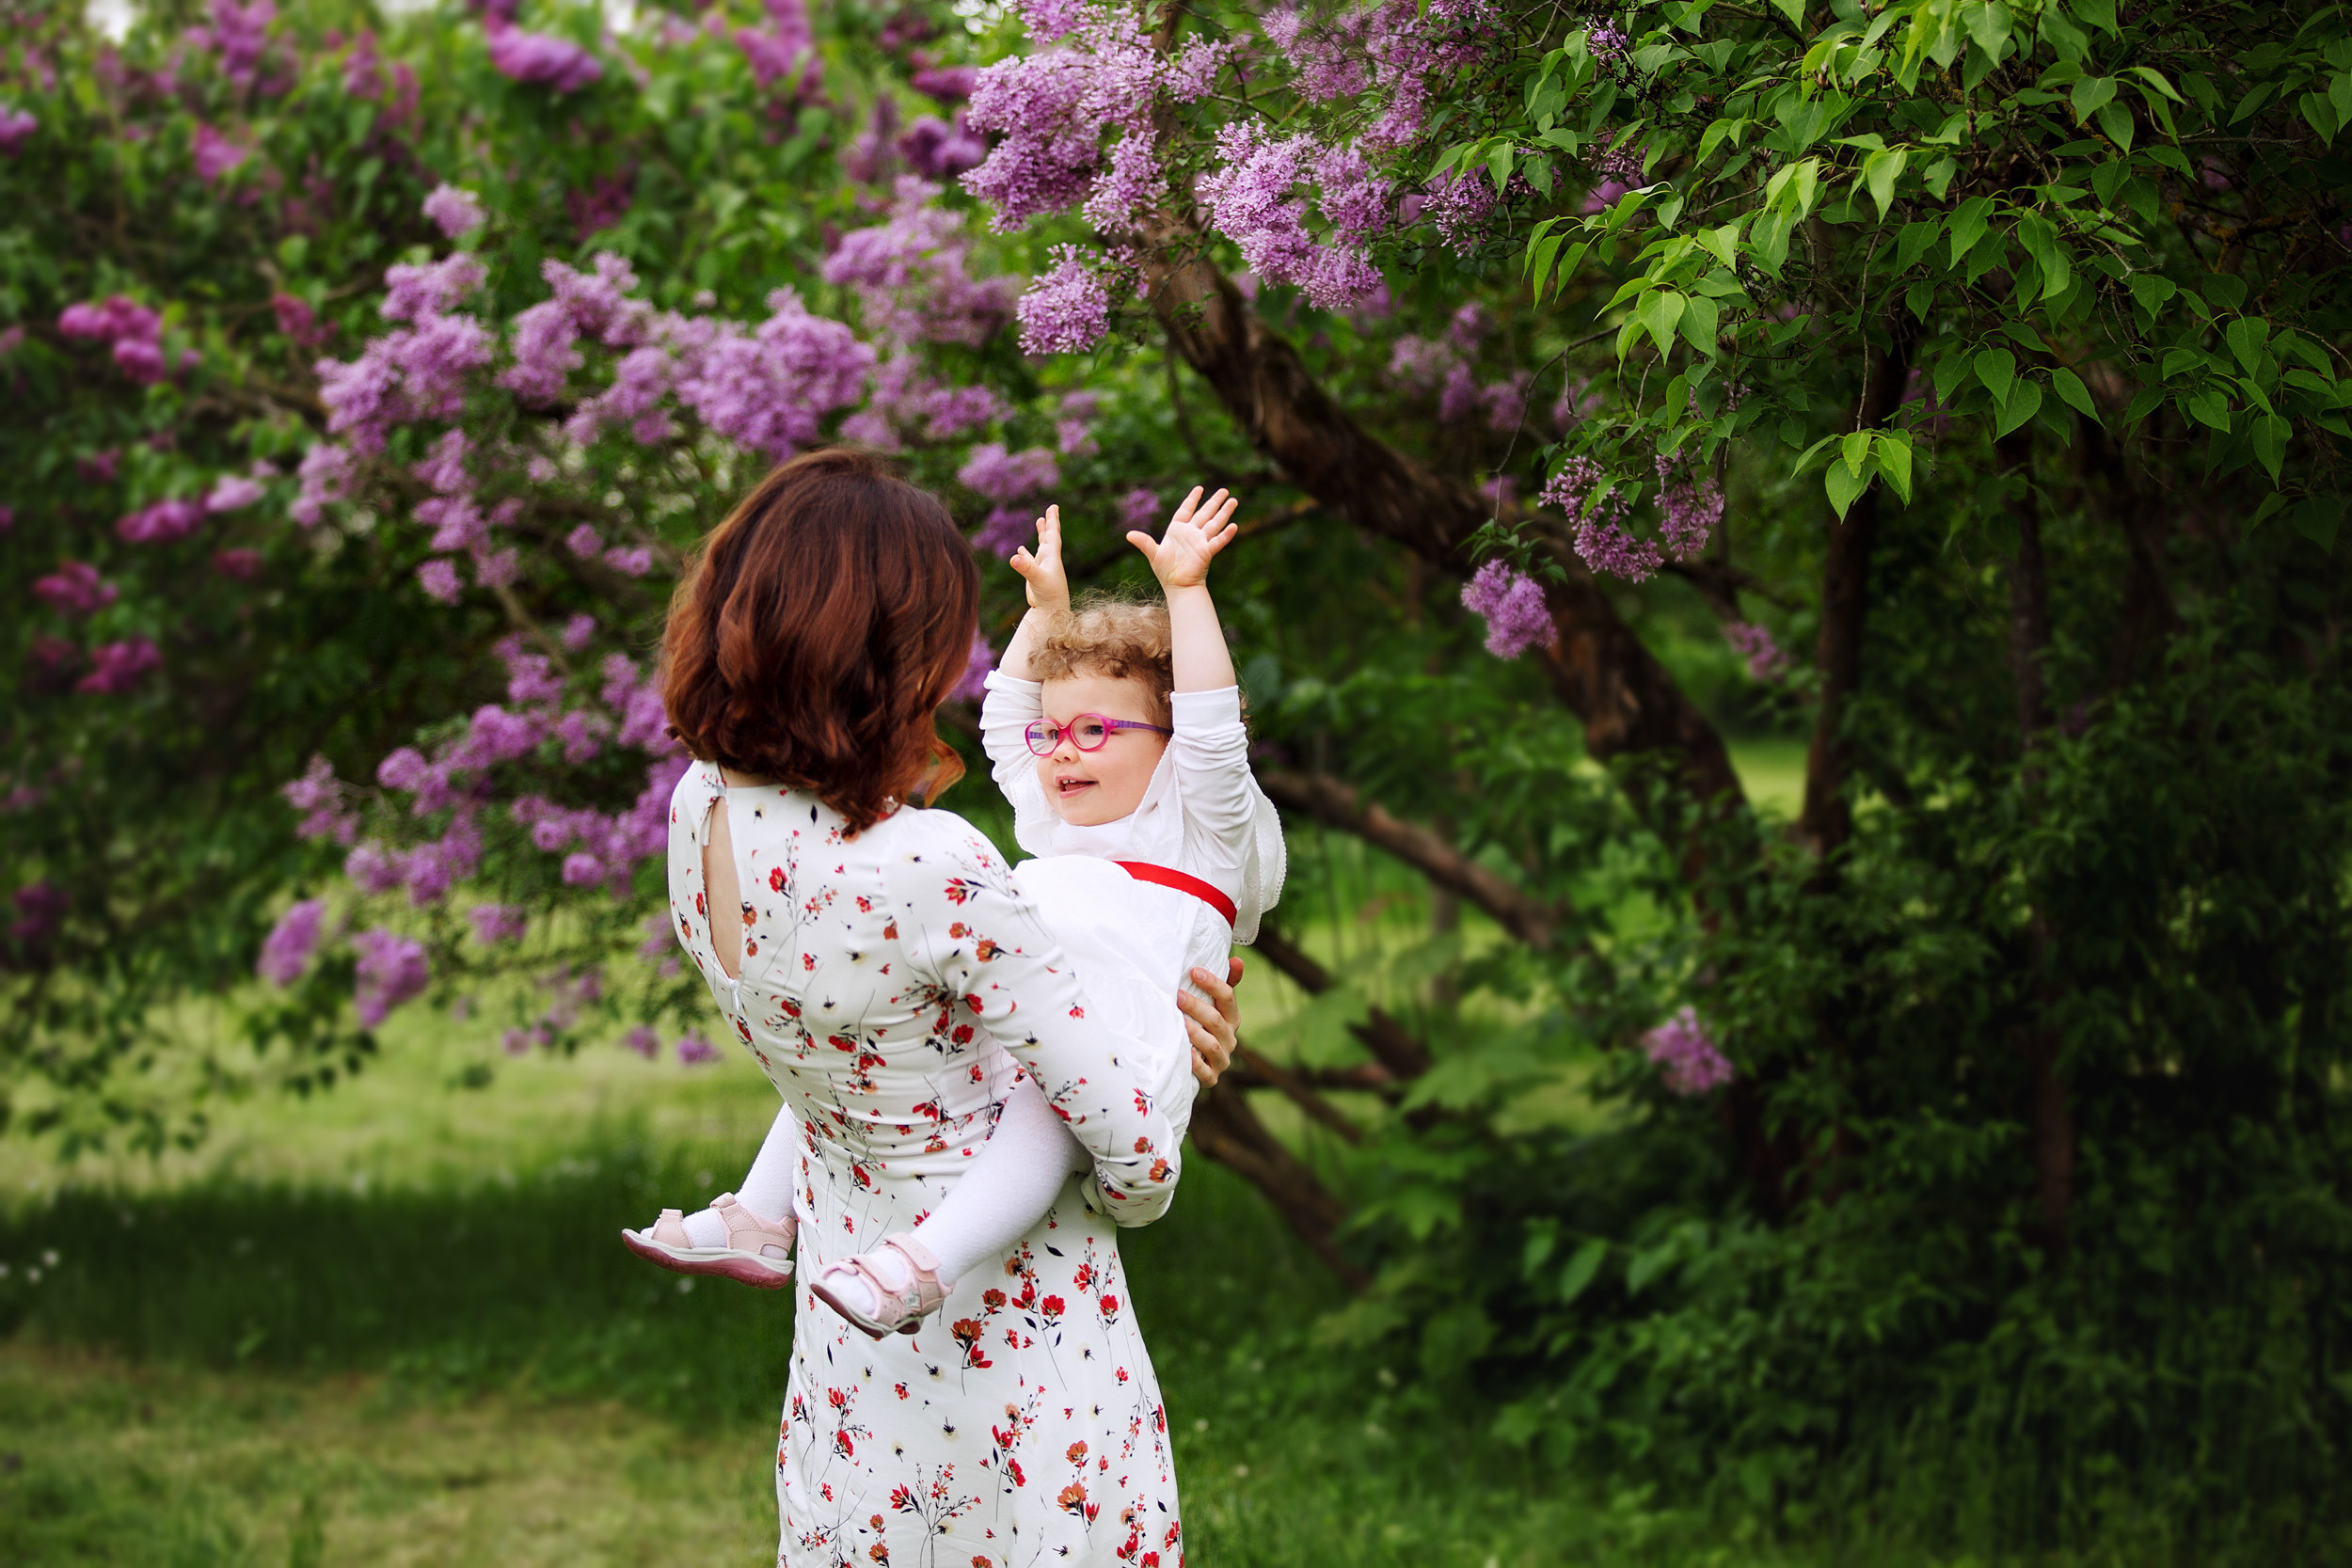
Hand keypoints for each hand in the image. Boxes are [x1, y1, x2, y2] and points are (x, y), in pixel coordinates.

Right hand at [1009, 504, 1070, 611]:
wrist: (1051, 612)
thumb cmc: (1049, 596)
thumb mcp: (1037, 579)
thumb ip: (1026, 568)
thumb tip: (1014, 557)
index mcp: (1052, 557)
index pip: (1053, 534)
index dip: (1053, 520)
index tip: (1054, 507)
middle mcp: (1048, 560)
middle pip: (1049, 537)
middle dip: (1049, 523)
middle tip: (1051, 509)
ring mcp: (1042, 567)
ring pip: (1041, 546)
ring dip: (1040, 534)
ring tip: (1039, 521)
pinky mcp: (1034, 576)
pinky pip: (1029, 561)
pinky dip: (1025, 554)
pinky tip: (1020, 550)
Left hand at [1127, 485, 1239, 591]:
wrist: (1176, 586)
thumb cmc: (1165, 570)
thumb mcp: (1153, 554)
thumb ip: (1144, 542)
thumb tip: (1128, 535)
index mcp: (1177, 530)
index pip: (1186, 510)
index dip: (1193, 499)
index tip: (1200, 488)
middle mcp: (1191, 533)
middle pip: (1205, 513)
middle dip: (1214, 502)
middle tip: (1225, 490)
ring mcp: (1200, 541)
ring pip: (1214, 523)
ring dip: (1224, 512)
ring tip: (1234, 500)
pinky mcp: (1207, 552)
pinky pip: (1217, 541)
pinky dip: (1226, 535)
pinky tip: (1234, 526)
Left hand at [1178, 955, 1244, 1085]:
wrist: (1195, 1065)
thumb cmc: (1201, 1026)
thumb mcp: (1212, 1005)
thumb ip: (1224, 983)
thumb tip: (1237, 960)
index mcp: (1232, 1019)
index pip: (1228, 998)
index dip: (1212, 984)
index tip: (1194, 972)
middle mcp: (1230, 1039)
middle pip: (1216, 1020)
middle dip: (1196, 1006)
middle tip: (1177, 995)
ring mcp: (1221, 1060)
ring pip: (1211, 1044)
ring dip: (1194, 1032)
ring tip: (1178, 1021)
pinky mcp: (1211, 1078)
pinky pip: (1203, 1071)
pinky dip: (1194, 1061)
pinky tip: (1182, 1050)